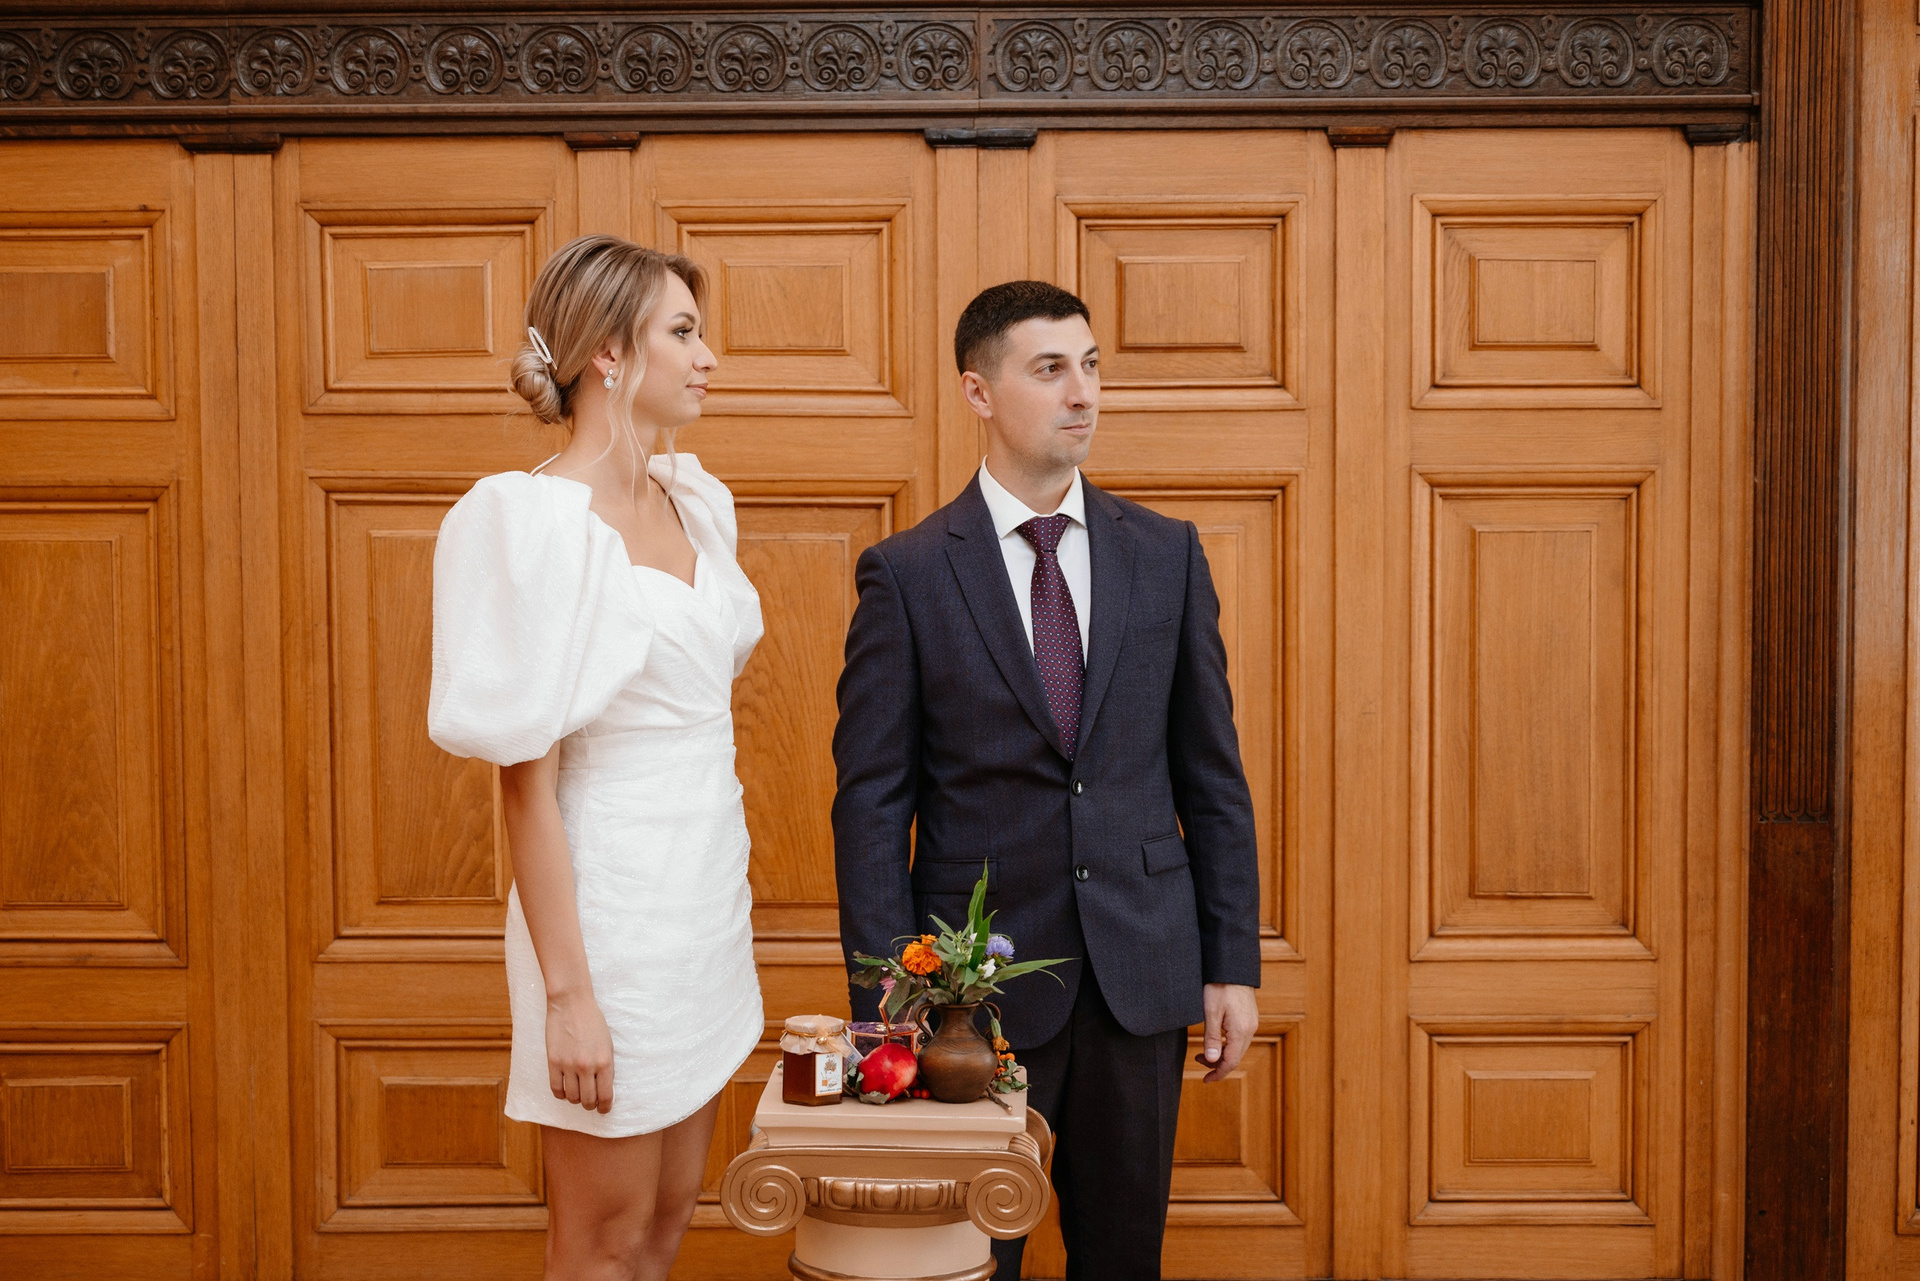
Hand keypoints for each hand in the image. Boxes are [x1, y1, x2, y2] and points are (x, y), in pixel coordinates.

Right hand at [546, 991, 614, 1112]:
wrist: (571, 1003)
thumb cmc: (592, 1021)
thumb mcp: (607, 1044)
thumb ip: (606, 1066)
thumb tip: (604, 1088)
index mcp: (605, 1062)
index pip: (606, 1095)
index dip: (605, 1107)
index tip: (604, 1109)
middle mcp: (587, 1066)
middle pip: (588, 1100)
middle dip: (591, 1105)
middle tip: (591, 1102)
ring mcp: (569, 1065)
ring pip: (572, 1097)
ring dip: (576, 1099)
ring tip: (578, 1093)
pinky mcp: (553, 1062)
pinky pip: (556, 1089)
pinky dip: (561, 1094)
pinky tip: (565, 1089)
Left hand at [1195, 983, 1257, 1083]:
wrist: (1232, 967)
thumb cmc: (1219, 986)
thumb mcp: (1211, 1012)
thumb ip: (1211, 1038)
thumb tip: (1210, 1061)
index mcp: (1240, 1031)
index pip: (1230, 1062)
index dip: (1217, 1073)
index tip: (1205, 1080)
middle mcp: (1250, 1029)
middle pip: (1235, 1057)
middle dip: (1217, 1065)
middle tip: (1198, 1061)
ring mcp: (1251, 1023)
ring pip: (1238, 1049)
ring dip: (1221, 1054)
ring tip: (1202, 1052)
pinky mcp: (1249, 1017)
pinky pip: (1240, 1039)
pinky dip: (1227, 1045)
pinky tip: (1216, 1039)